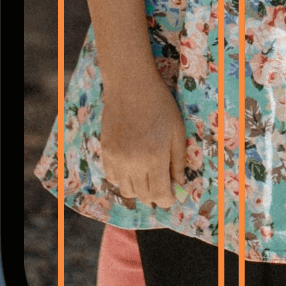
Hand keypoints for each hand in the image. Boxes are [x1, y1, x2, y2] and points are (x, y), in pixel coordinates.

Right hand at [100, 71, 187, 208]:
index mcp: (155, 158)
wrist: (130, 85)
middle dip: (155, 195)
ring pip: (126, 190)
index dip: (167, 199)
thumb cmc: (159, 105)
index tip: (172, 195)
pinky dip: (122, 179)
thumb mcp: (177, 130)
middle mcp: (133, 163)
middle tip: (161, 185)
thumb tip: (180, 183)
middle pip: (143, 196)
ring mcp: (117, 159)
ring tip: (146, 177)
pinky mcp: (105, 152)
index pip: (160, 195)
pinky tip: (130, 168)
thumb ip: (178, 160)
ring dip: (138, 189)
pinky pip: (112, 178)